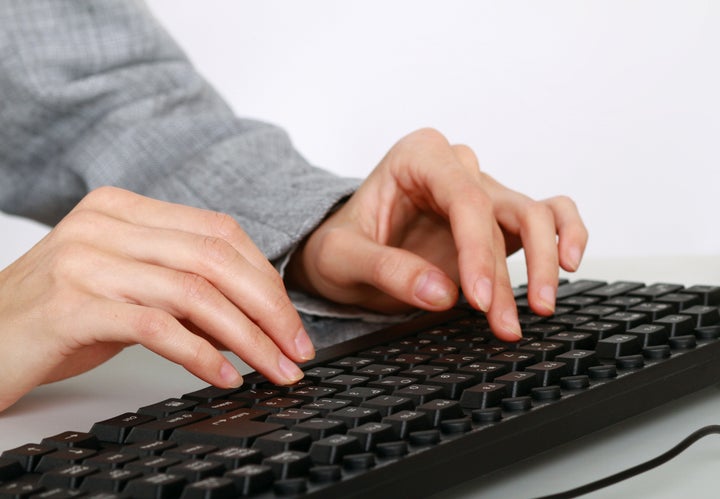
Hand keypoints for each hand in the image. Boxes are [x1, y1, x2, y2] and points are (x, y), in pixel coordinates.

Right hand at [0, 187, 313, 410]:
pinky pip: (157, 327)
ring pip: (195, 292)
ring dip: (247, 337)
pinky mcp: (71, 306)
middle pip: (216, 258)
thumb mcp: (127, 287)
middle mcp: (106, 225)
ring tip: (274, 369)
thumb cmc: (57, 317)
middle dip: (268, 309)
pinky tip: (225, 376)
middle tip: (296, 349)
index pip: (219, 232)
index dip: (265, 278)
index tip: (291, 322)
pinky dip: (201, 354)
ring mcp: (87, 261)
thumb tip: (257, 314)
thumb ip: (183, 286)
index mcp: (124, 209)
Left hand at [286, 128, 587, 340]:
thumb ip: (385, 269)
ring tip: (539, 308)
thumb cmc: (339, 247)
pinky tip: (569, 264)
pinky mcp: (496, 219)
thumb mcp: (340, 259)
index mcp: (417, 157)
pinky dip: (566, 234)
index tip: (480, 298)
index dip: (478, 251)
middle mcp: (455, 168)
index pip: (463, 198)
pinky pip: (548, 215)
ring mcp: (480, 192)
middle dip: (507, 271)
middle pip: (501, 210)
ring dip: (542, 263)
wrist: (344, 257)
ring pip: (534, 214)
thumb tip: (442, 292)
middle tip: (503, 320)